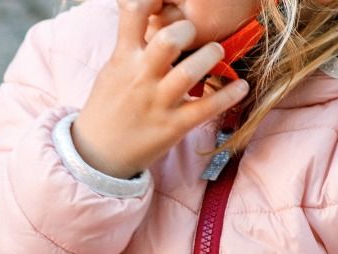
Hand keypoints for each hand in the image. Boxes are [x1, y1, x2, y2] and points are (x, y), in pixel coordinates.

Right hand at [71, 0, 249, 178]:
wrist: (96, 155)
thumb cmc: (107, 107)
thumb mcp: (113, 70)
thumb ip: (131, 43)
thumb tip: (143, 10)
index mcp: (123, 59)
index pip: (133, 13)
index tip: (163, 1)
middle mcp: (140, 78)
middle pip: (168, 40)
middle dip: (187, 29)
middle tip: (193, 33)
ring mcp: (157, 103)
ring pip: (190, 72)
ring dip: (210, 56)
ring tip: (215, 53)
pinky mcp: (172, 127)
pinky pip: (206, 108)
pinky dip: (228, 95)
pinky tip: (240, 87)